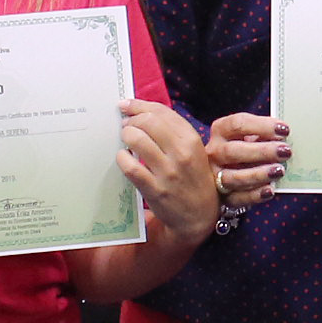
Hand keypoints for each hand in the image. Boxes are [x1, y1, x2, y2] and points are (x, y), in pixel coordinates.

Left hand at [119, 99, 220, 244]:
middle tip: (126, 126)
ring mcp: (168, 172)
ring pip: (137, 140)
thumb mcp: (194, 151)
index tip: (126, 105)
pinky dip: (122, 158)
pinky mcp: (155, 189)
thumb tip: (141, 112)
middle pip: (148, 122)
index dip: (139, 105)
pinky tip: (124, 158)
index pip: (162, 112)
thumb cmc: (194, 180)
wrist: (199, 217)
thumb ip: (173, 132)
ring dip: (126, 136)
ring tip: (126, 140)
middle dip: (131, 120)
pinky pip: (130, 166)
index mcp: (192, 140)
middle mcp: (181, 153)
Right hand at [206, 111, 290, 210]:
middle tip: (285, 151)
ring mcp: (214, 176)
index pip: (237, 124)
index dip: (262, 126)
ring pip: (233, 177)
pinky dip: (254, 195)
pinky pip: (237, 198)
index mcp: (221, 131)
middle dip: (262, 151)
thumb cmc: (243, 150)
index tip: (284, 130)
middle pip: (233, 151)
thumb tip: (284, 138)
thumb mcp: (248, 137)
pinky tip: (270, 190)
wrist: (224, 175)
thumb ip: (262, 136)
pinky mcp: (221, 197)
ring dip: (258, 174)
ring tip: (279, 171)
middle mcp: (214, 153)